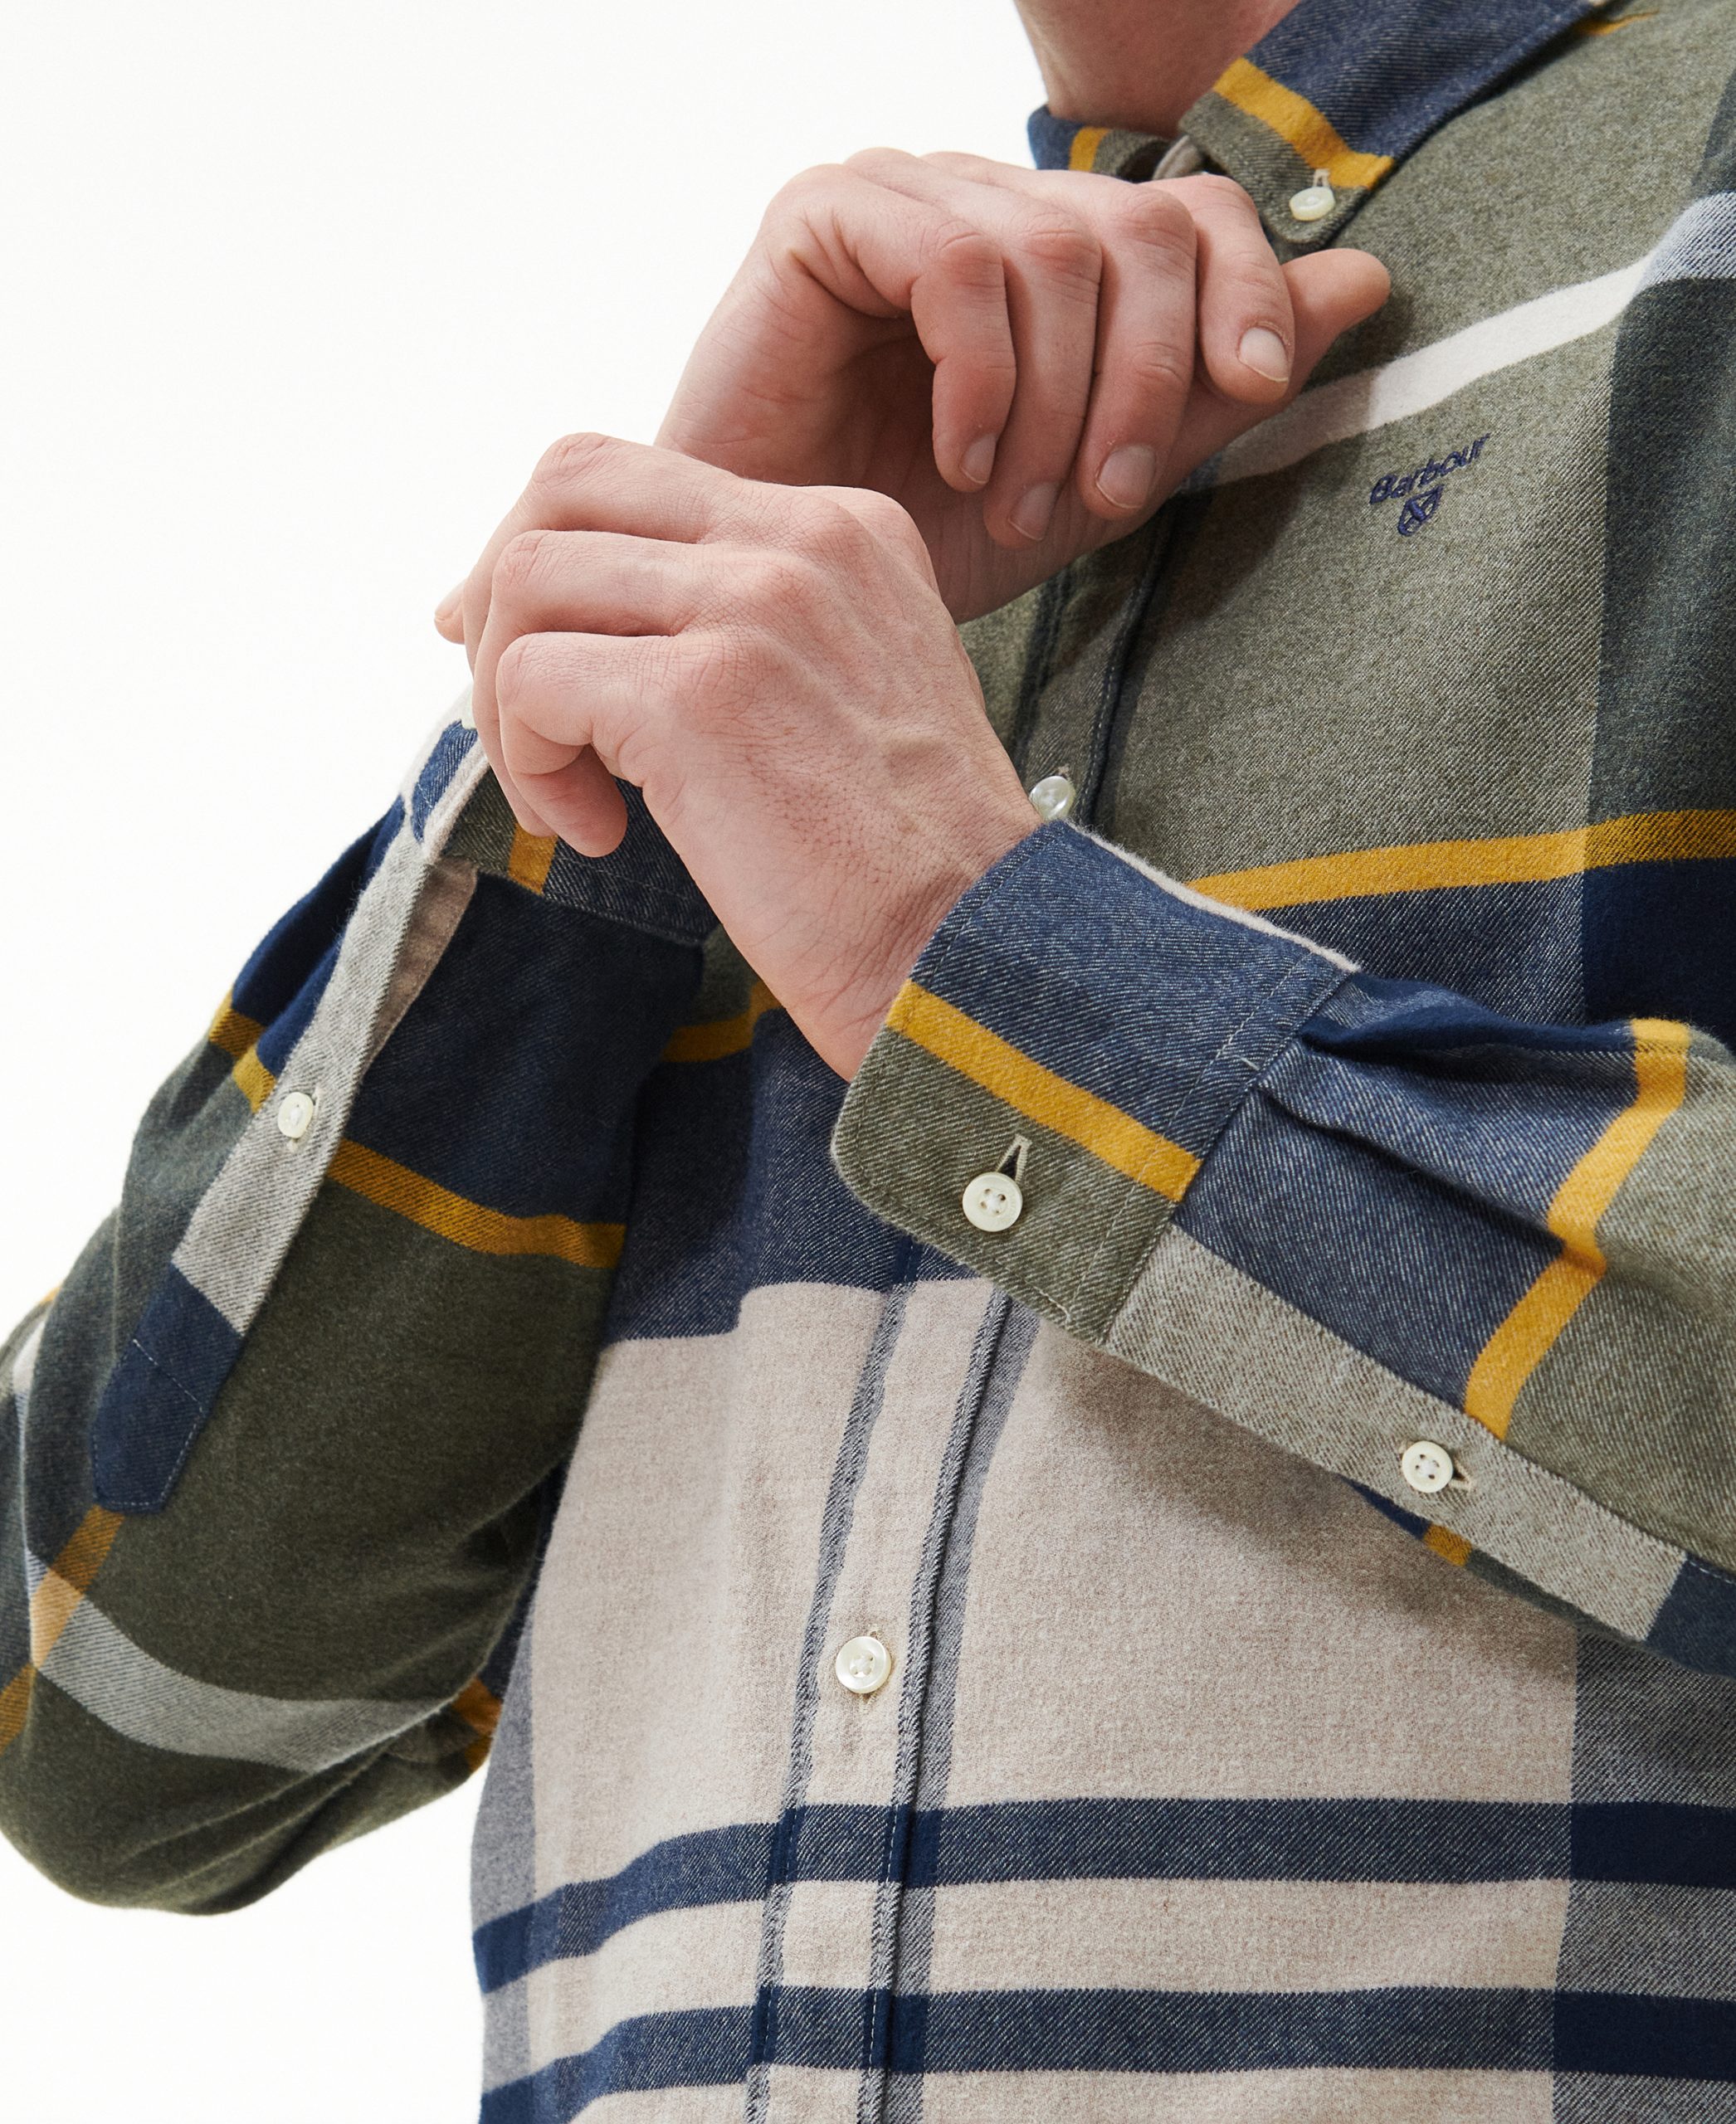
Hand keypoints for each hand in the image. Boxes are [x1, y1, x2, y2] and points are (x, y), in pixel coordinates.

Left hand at [443, 435, 1038, 1076]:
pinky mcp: (698, 695)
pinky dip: (531, 765)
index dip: (556, 563)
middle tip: (521, 717)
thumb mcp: (841, 693)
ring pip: (529, 579)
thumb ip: (743, 629)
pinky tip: (597, 833)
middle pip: (567, 486)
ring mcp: (752, 607)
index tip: (534, 668)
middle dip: (504, 600)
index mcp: (845, 528)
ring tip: (567, 795)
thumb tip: (566, 626)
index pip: (642, 478)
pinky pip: (532, 680)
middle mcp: (802, 540)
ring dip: (509, 698)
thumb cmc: (895, 864)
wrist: (964, 955)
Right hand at [651, 151, 1388, 618]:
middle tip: (1102, 495)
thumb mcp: (1097, 481)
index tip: (1251, 389)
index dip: (1243, 289)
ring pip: (1059, 249)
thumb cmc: (917, 546)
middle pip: (1142, 224)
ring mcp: (905, 193)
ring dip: (1058, 400)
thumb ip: (1216, 391)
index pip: (1193, 211)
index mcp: (1054, 250)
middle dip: (1148, 376)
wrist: (772, 597)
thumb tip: (1364, 281)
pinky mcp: (826, 213)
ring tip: (1011, 500)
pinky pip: (960, 267)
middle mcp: (987, 201)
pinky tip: (956, 457)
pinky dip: (982, 380)